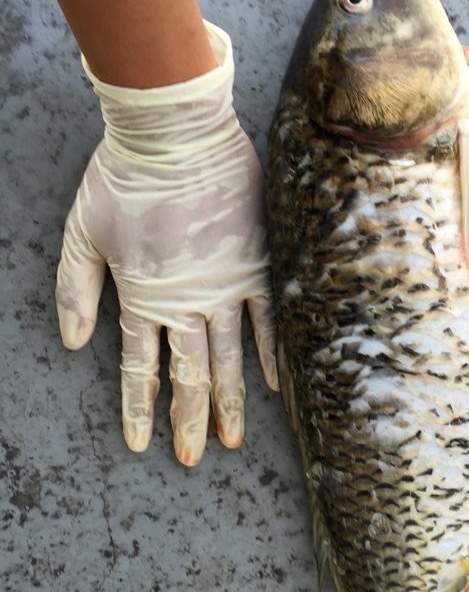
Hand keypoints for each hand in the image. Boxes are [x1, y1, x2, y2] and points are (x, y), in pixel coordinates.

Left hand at [56, 22, 277, 465]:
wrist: (174, 132)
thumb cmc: (122, 175)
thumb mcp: (80, 232)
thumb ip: (75, 290)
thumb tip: (70, 343)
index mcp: (141, 297)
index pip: (138, 367)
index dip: (139, 408)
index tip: (142, 444)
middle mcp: (186, 302)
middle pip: (187, 374)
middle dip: (186, 420)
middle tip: (190, 459)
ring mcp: (225, 286)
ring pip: (228, 357)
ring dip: (227, 402)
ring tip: (230, 441)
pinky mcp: (256, 263)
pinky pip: (267, 317)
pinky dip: (271, 353)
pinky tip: (275, 386)